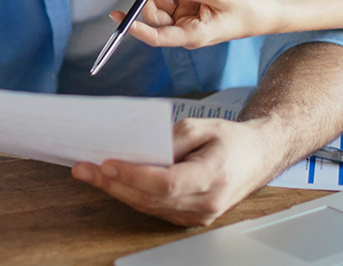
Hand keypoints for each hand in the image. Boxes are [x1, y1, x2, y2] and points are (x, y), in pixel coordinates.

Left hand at [71, 116, 277, 226]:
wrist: (258, 157)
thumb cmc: (232, 140)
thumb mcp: (203, 126)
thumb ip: (171, 139)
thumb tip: (140, 149)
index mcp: (214, 175)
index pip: (167, 182)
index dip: (134, 175)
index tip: (108, 164)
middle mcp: (206, 202)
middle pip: (151, 198)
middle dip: (113, 184)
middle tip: (84, 169)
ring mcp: (199, 215)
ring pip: (149, 207)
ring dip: (117, 191)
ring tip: (90, 174)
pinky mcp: (191, 217)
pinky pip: (156, 209)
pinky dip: (133, 196)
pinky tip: (114, 183)